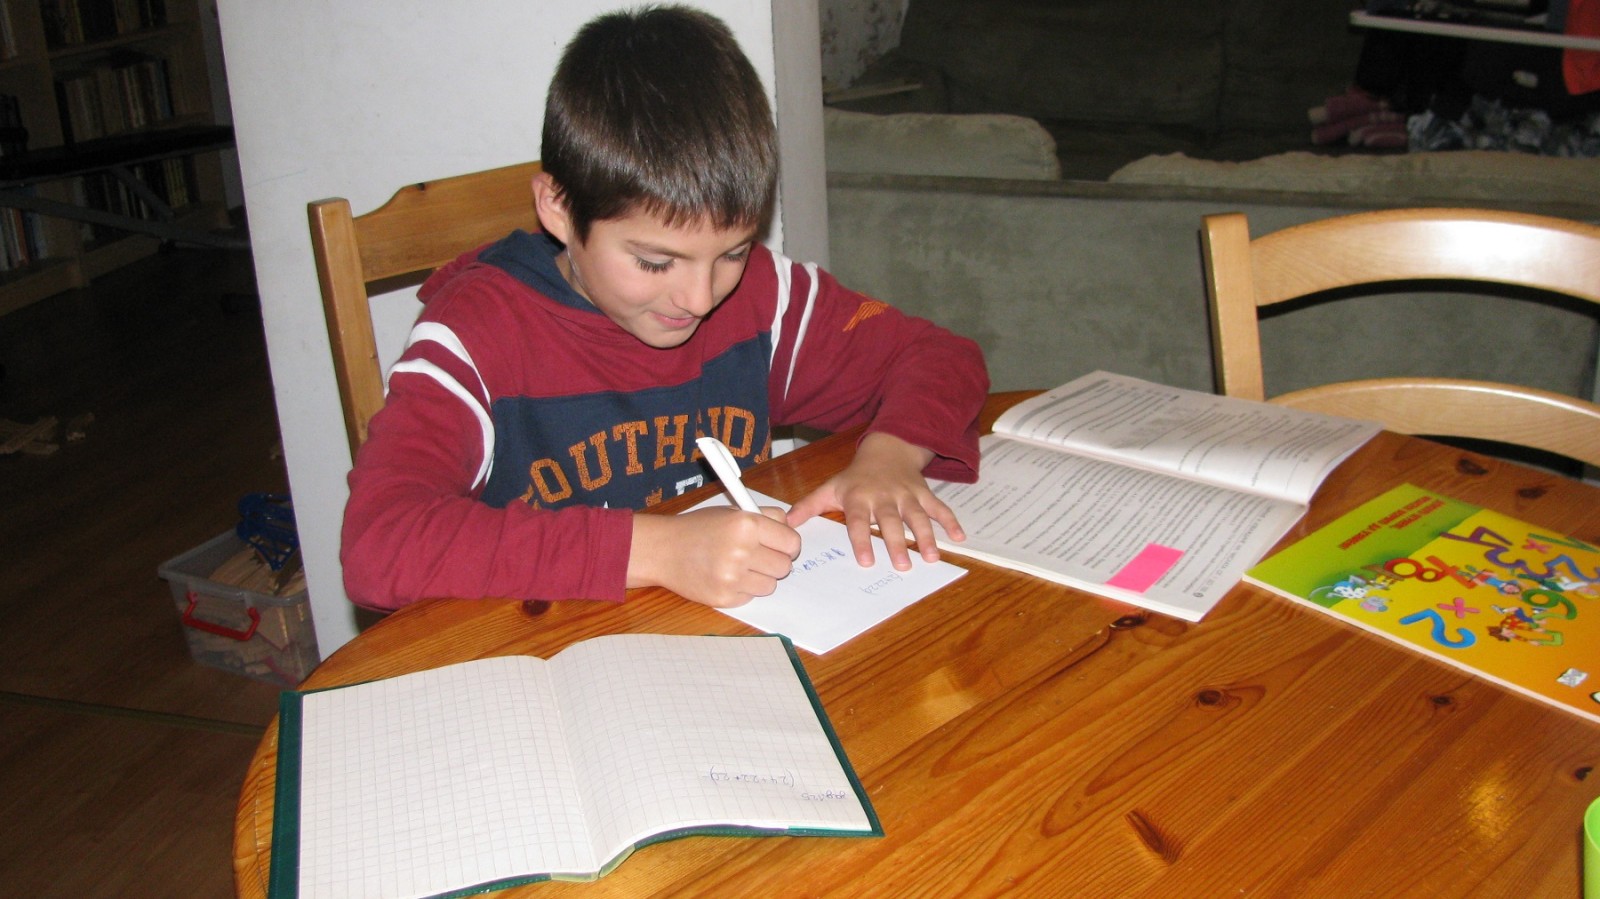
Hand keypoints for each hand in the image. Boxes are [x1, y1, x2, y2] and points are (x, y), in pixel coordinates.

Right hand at [627, 506, 800, 606]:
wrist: (662, 550)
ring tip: (739, 566)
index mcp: (747, 525)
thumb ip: (765, 517)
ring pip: (770, 585)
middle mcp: (742, 551)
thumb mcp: (732, 511)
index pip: (792, 542)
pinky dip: (743, 589)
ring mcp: (732, 577)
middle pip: (785, 566)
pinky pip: (750, 596)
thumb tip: (791, 528)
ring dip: (760, 577)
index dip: (789, 545)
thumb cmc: (697, 528)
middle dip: (775, 562)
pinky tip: (726, 576)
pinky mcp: (724, 598)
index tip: (782, 546)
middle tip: (760, 556)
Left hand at [786, 432, 964, 569]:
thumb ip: (810, 506)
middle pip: (891, 521)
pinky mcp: (924, 493)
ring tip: (931, 557)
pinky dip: (951, 521)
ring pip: (918, 516)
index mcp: (859, 497)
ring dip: (926, 536)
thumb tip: (787, 523)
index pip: (860, 521)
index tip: (866, 561)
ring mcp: (907, 494)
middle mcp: (884, 496)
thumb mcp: (831, 487)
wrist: (887, 448)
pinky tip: (960, 538)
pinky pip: (939, 507)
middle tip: (901, 566)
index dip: (863, 539)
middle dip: (897, 543)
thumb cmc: (856, 476)